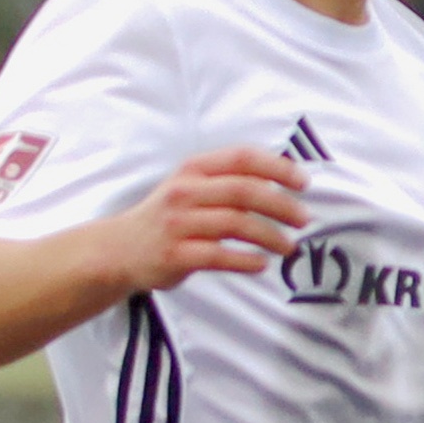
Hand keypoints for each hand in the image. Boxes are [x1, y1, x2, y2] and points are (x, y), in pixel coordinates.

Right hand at [105, 147, 308, 295]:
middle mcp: (185, 192)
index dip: (277, 167)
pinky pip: (219, 256)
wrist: (119, 249)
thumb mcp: (192, 187)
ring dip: (271, 236)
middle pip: (244, 191)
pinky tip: (262, 264)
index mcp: (193, 170)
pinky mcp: (175, 254)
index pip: (242, 158)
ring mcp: (178, 224)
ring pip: (235, 224)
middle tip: (304, 219)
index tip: (303, 182)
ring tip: (290, 246)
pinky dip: (246, 260)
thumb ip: (228, 181)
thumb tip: (282, 184)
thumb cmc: (170, 217)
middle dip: (282, 205)